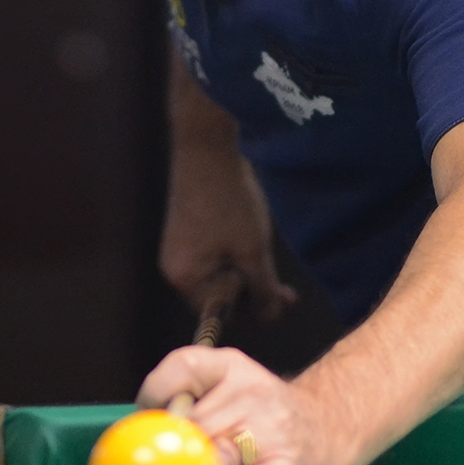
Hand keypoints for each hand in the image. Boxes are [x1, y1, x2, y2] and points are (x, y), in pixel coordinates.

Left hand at [138, 346, 340, 464]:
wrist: (328, 423)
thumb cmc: (259, 413)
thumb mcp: (229, 388)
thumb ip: (189, 400)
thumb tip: (140, 428)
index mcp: (230, 365)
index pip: (182, 365)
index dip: (155, 392)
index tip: (148, 416)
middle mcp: (250, 388)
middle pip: (192, 421)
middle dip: (176, 445)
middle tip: (174, 457)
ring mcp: (270, 423)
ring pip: (218, 453)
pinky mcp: (288, 457)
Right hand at [163, 57, 297, 320]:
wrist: (207, 147)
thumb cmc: (229, 202)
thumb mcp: (254, 252)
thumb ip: (262, 290)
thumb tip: (270, 317)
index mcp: (185, 279)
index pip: (224, 313)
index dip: (256, 306)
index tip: (286, 297)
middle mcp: (176, 269)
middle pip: (222, 295)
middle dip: (254, 288)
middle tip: (288, 285)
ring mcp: (180, 249)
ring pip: (222, 274)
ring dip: (248, 269)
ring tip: (267, 250)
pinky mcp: (187, 231)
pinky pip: (216, 256)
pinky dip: (237, 253)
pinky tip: (252, 235)